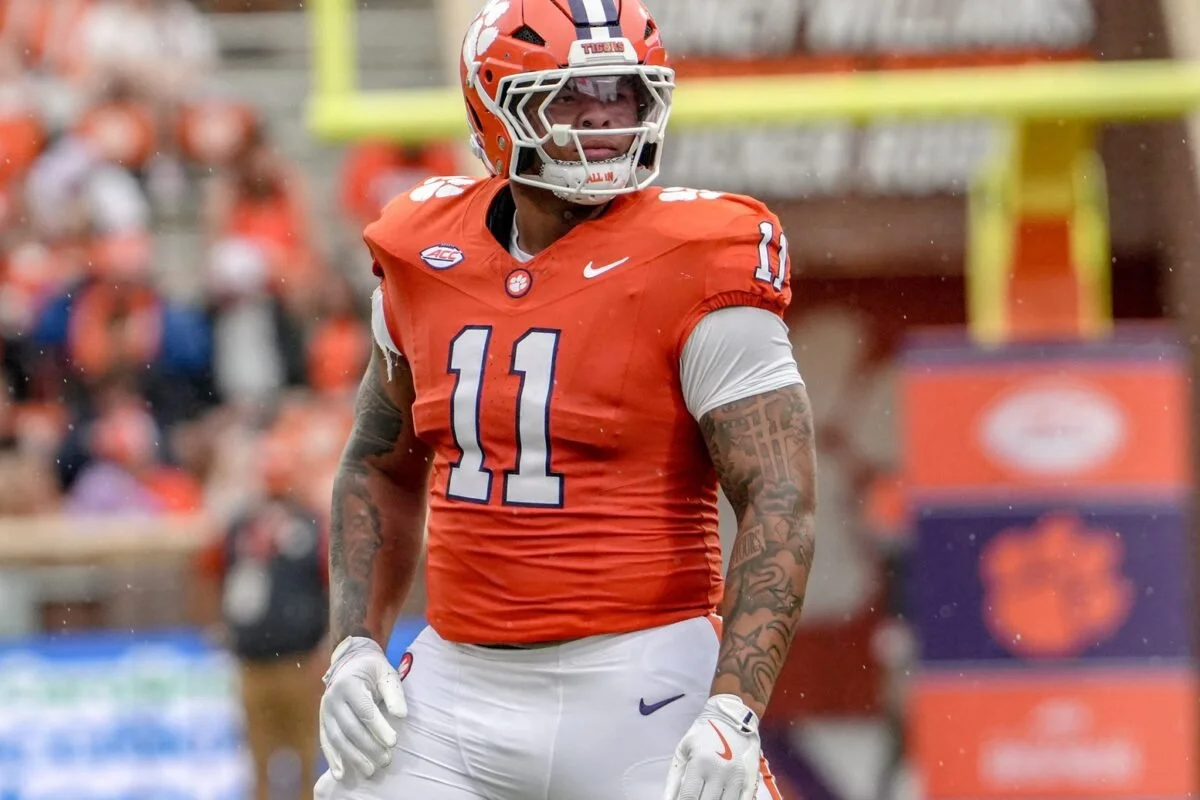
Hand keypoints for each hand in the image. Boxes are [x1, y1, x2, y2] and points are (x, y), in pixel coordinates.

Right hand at [319, 636, 406, 780]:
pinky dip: (332, 759)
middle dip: (369, 746)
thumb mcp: (386, 673)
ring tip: (370, 771)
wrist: (349, 662)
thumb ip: (394, 694)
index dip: (379, 727)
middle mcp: (332, 698)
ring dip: (353, 757)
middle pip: (350, 728)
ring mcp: (325, 711)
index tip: (393, 742)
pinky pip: (326, 742)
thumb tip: (401, 715)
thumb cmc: (372, 669)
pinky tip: (340, 774)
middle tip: (386, 760)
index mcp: (349, 684)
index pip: (365, 710)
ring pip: (337, 738)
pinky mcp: (322, 721)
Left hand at [662, 694, 761, 799]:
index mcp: (700, 763)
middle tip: (696, 796)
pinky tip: (721, 798)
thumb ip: (674, 780)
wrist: (732, 718)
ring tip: (707, 796)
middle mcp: (720, 771)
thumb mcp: (683, 751)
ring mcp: (737, 777)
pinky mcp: (750, 780)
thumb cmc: (703, 735)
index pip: (689, 797)